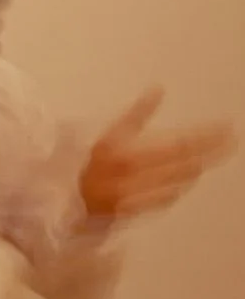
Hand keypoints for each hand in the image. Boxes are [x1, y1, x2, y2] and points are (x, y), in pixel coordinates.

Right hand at [78, 88, 234, 221]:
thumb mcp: (109, 134)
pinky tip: (190, 176)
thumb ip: (137, 113)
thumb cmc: (90, 163)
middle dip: (211, 150)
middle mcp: (137, 176)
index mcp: (130, 154)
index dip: (205, 136)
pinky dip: (182, 185)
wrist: (70, 198)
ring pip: (181, 180)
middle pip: (186, 162)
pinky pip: (169, 196)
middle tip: (231, 140)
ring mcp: (139, 194)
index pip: (179, 144)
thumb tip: (158, 90)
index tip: (225, 127)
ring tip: (215, 155)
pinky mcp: (139, 208)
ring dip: (199, 166)